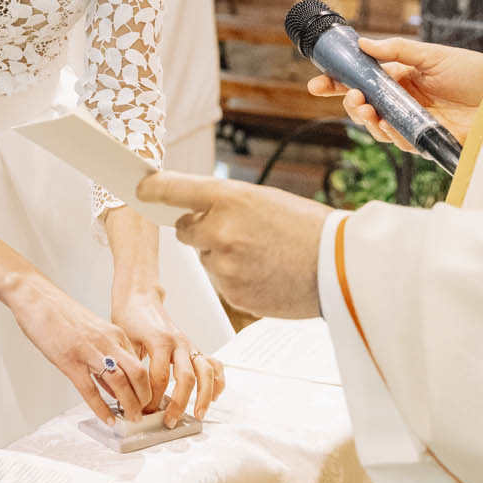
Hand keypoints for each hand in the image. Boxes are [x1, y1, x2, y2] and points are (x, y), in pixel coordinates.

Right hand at [6, 277, 150, 423]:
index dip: (147, 386)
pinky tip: (107, 418)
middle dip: (144, 398)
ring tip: (130, 419)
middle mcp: (107, 342)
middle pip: (138, 374)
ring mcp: (89, 351)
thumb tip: (114, 385)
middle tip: (142, 413)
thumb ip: (107, 356)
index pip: (141, 364)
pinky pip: (90, 389)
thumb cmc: (62, 315)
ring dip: (129, 404)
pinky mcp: (70, 360)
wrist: (37, 298)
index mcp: (114, 334)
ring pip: (120, 382)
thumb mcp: (93, 332)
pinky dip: (101, 408)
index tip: (146, 401)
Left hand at [112, 290, 223, 426]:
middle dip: (179, 403)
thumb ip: (131, 365)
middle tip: (170, 420)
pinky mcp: (195, 347)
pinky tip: (214, 397)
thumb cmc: (130, 319)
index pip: (159, 377)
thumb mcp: (125, 341)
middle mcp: (178, 343)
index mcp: (159, 341)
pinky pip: (214, 364)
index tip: (145, 411)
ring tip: (198, 414)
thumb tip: (129, 395)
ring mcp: (189, 345)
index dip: (153, 398)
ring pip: (206, 372)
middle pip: (186, 377)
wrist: (139, 298)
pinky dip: (218, 381)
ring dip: (204, 396)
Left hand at [138, 173, 331, 319]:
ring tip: (264, 255)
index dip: (152, 189)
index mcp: (229, 197)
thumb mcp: (264, 200)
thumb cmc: (308, 230)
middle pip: (185, 229)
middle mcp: (220, 229)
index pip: (173, 188)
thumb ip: (225, 204)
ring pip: (206, 258)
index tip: (140, 189)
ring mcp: (224, 265)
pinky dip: (238, 279)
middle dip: (202, 230)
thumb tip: (192, 213)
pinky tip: (267, 273)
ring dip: (224, 257)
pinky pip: (223, 282)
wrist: (342, 267)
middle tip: (240, 232)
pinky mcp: (232, 294)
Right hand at [305, 36, 482, 151]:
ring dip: (365, 120)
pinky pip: (401, 141)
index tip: (316, 85)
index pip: (363, 81)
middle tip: (350, 96)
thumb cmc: (474, 73)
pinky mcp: (427, 139)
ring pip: (378, 127)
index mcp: (401, 78)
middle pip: (365, 107)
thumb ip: (398, 51)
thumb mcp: (433, 55)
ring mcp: (414, 121)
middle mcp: (404, 101)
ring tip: (365, 108)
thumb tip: (364, 44)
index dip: (338, 84)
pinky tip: (386, 124)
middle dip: (349, 103)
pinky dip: (389, 134)